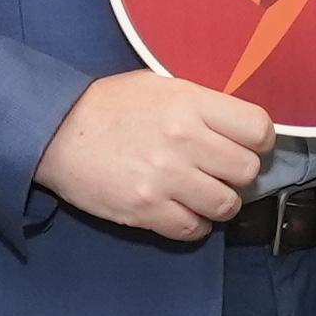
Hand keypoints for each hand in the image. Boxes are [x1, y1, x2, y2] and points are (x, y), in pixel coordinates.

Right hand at [37, 69, 271, 242]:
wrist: (56, 132)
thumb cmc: (111, 105)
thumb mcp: (160, 85)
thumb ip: (202, 104)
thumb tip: (240, 126)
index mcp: (191, 103)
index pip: (258, 128)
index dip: (259, 140)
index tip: (247, 144)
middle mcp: (185, 140)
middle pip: (247, 170)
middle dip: (237, 173)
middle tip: (219, 170)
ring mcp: (166, 178)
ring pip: (227, 205)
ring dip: (218, 202)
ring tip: (201, 193)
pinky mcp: (147, 210)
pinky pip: (194, 230)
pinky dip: (195, 225)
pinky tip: (182, 211)